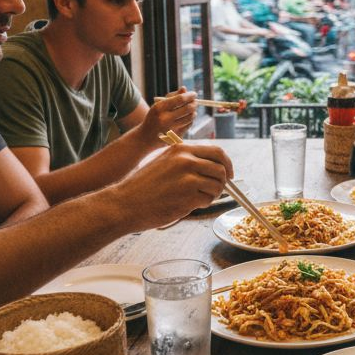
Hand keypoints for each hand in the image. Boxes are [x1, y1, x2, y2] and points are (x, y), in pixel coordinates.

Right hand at [112, 143, 230, 227]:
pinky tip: (188, 204)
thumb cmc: (144, 185)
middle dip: (223, 181)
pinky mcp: (188, 197)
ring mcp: (188, 179)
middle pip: (221, 169)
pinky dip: (203, 204)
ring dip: (212, 194)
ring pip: (217, 186)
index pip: (217, 152)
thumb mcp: (164, 162)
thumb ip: (186, 160)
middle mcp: (186, 161)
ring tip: (197, 198)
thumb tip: (214, 166)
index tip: (229, 174)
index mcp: (181, 150)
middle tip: (216, 190)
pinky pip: (208, 200)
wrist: (126, 203)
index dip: (227, 164)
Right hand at [141, 87, 195, 141]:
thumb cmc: (154, 117)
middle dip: (194, 103)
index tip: (194, 94)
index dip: (190, 95)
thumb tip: (184, 89)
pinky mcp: (175, 137)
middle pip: (188, 108)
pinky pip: (188, 125)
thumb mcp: (159, 105)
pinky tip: (186, 119)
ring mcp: (170, 129)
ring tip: (191, 110)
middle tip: (195, 101)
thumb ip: (172, 96)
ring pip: (190, 117)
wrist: (145, 137)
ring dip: (193, 112)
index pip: (180, 99)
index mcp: (159, 108)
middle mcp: (164, 119)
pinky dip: (189, 120)